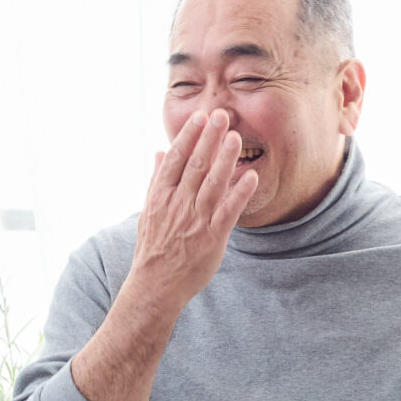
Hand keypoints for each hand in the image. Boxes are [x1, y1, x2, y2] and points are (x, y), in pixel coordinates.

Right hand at [128, 108, 259, 311]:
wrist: (155, 285)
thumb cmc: (153, 248)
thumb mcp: (148, 211)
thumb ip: (156, 180)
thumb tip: (159, 152)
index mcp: (161, 196)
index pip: (175, 159)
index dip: (189, 136)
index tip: (200, 117)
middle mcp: (178, 204)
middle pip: (195, 165)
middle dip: (209, 139)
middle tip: (222, 115)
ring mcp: (195, 220)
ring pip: (212, 184)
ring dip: (225, 159)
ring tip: (237, 137)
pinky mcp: (212, 237)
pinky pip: (228, 211)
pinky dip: (239, 193)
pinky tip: (251, 176)